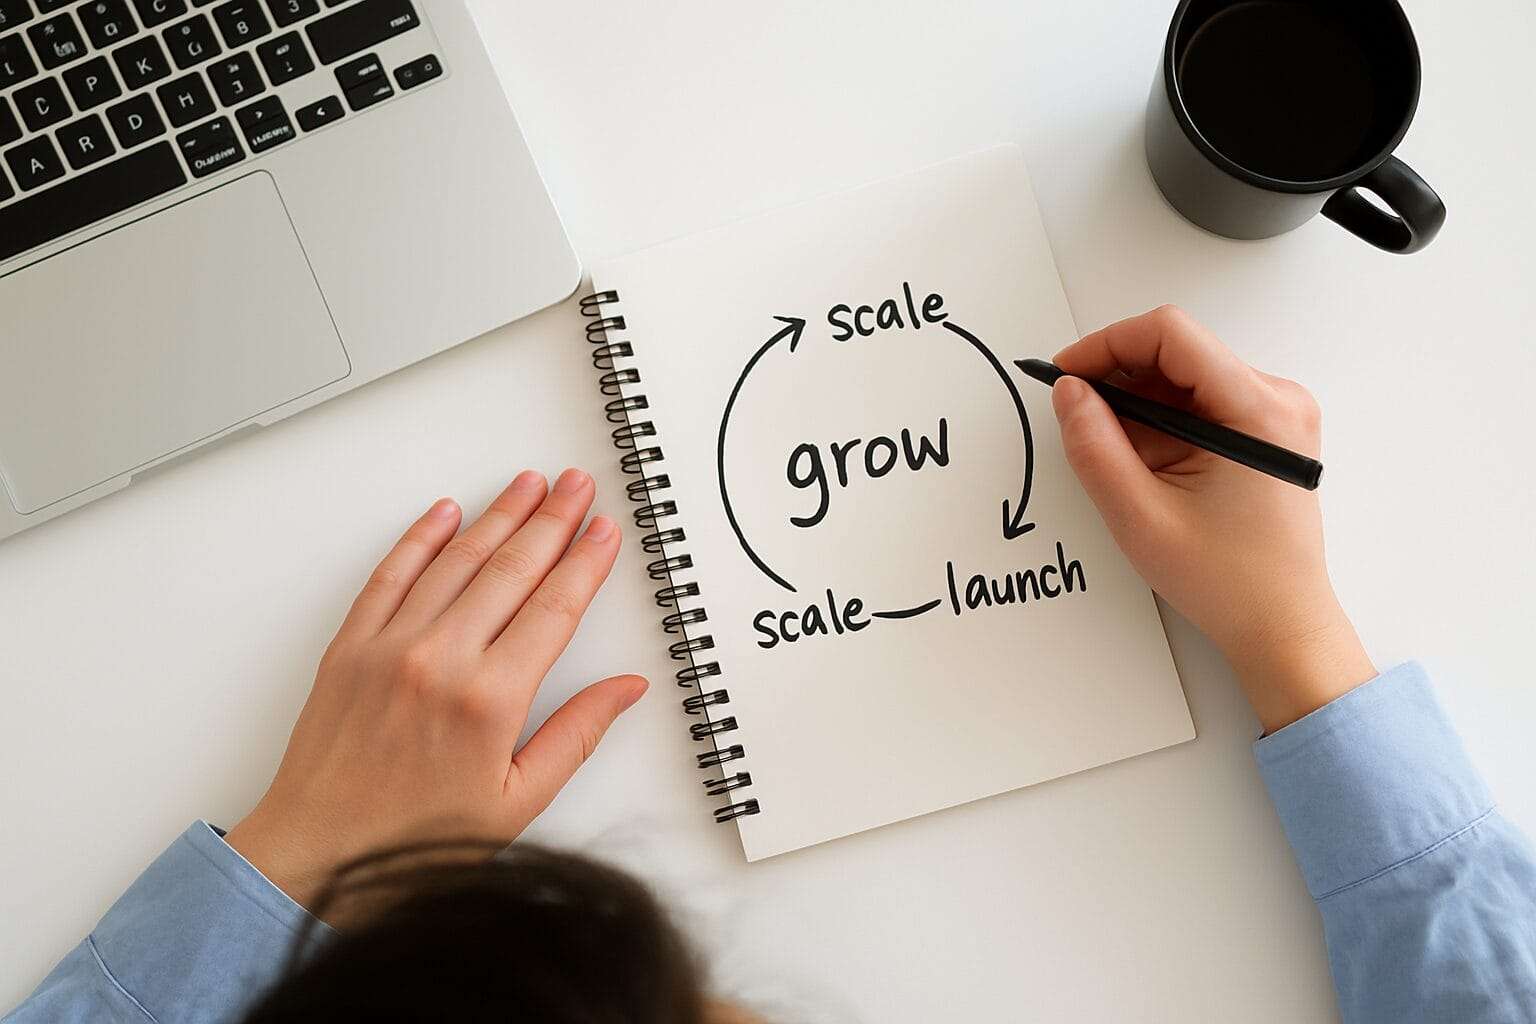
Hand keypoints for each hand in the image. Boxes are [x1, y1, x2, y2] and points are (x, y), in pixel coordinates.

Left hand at [225, 469, 646, 911]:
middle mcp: (440, 661)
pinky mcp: (350, 647)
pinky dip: (420, 537)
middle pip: (512, 569)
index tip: (605, 532)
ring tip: (528, 484)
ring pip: (456, 560)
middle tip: (576, 485)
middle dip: (552, 519)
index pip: (555, 609)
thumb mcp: (518, 802)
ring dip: (498, 515)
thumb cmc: (416, 842)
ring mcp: (390, 647)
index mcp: (490, 701)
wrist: (318, 854)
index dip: (585, 562)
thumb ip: (576, 735)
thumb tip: (625, 689)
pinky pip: (391, 575)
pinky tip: (445, 512)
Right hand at [1051, 306, 1374, 731]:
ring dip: (1139, 403)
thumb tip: (1069, 392)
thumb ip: (1095, 447)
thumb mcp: (1140, 516)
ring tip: (1115, 455)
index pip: (1171, 334)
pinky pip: (1202, 402)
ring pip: (1186, 377)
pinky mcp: (1267, 433)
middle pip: (1179, 351)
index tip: (1066, 375)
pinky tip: (1145, 463)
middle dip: (1118, 376)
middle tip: (1077, 416)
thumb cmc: (1226, 581)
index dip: (1107, 344)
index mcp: (1258, 409)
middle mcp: (1277, 399)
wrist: (1283, 626)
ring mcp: (1277, 414)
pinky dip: (1162, 421)